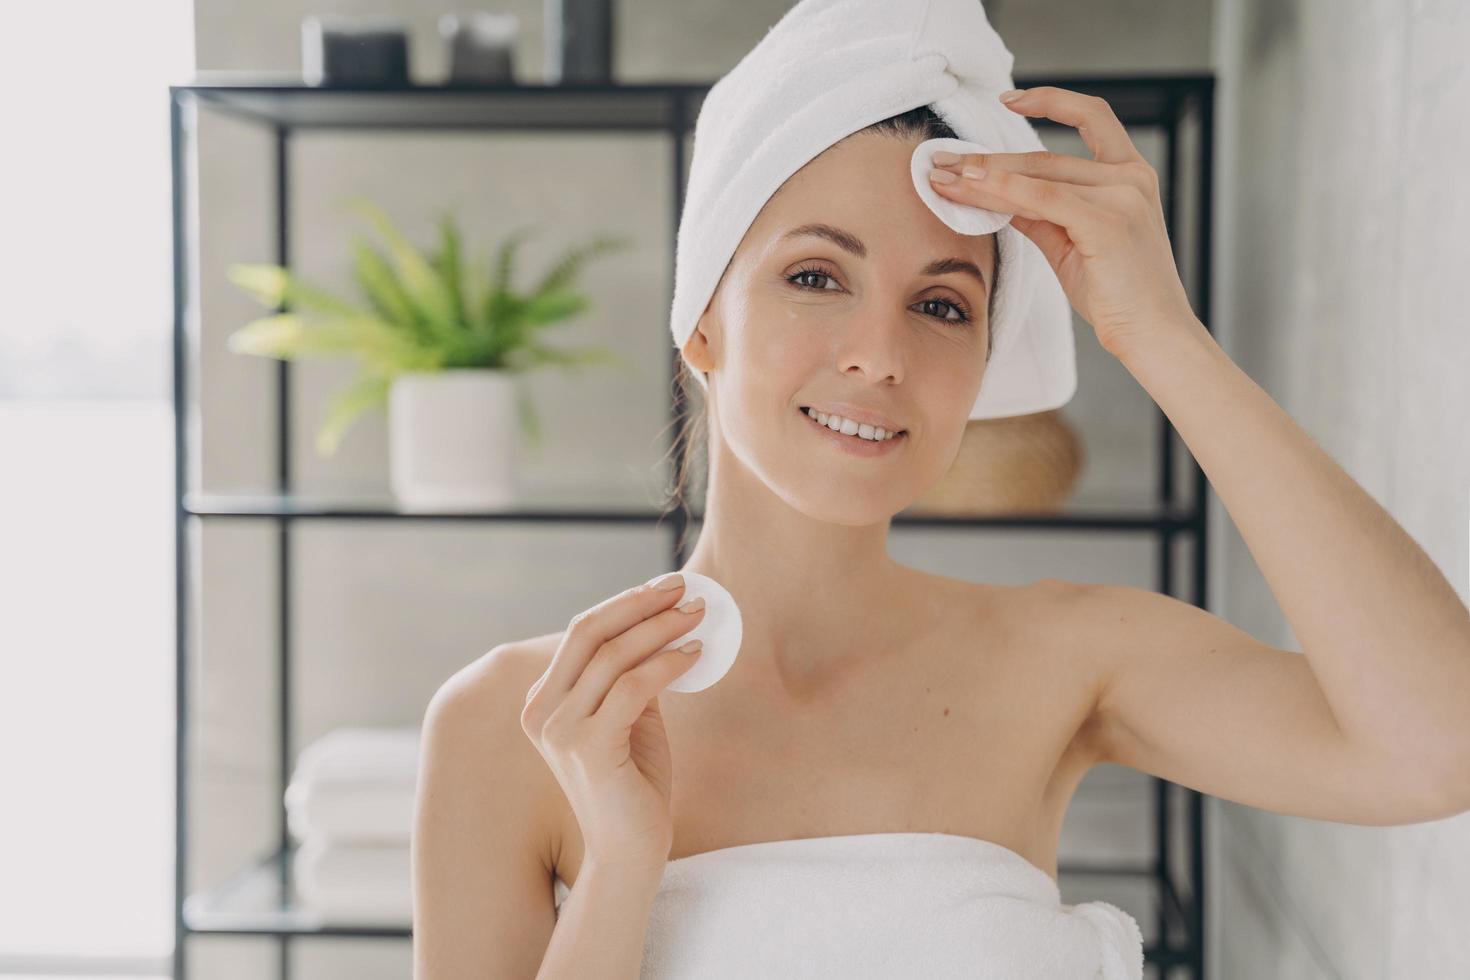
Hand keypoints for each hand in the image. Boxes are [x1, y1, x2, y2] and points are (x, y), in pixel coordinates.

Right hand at [520, 573, 705, 873]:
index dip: (624, 603)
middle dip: (639, 602)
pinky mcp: (588, 746)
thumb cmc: (633, 787)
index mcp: (543, 701)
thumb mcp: (630, 719)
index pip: (581, 633)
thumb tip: (663, 627)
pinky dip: (668, 663)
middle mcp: (542, 711)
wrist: (629, 853)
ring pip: (613, 655)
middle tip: (683, 587)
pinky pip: (634, 686)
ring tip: (699, 617)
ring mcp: (560, 729)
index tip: (665, 587)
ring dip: (661, 628)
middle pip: (588, 632)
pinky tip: (695, 655)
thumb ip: (632, 677)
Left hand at [928, 85, 1205, 358]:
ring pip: (1038, 174)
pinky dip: (1004, 192)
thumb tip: (997, 196)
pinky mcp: (1108, 220)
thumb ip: (1040, 214)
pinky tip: (972, 191)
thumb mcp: (1073, 244)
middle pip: (1044, 156)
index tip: (1009, 100)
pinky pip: (1044, 198)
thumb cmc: (1117, 295)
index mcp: (1131, 175)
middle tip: (942, 163)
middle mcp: (1130, 177)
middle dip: (987, 160)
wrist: (1152, 335)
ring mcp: (1122, 195)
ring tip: (943, 178)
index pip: (1092, 118)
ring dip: (984, 176)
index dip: (1051, 101)